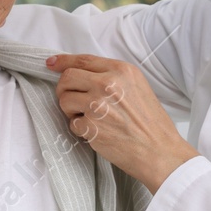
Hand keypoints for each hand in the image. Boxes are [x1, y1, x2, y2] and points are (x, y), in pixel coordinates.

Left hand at [48, 54, 200, 194]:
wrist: (159, 151)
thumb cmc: (151, 123)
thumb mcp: (137, 88)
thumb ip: (113, 77)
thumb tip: (84, 75)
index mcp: (121, 70)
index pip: (83, 60)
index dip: (63, 61)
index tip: (51, 64)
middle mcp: (108, 84)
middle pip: (67, 77)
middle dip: (63, 88)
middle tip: (71, 100)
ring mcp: (97, 105)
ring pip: (64, 100)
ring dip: (70, 110)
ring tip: (88, 117)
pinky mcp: (91, 126)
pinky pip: (71, 123)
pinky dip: (79, 128)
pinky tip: (95, 132)